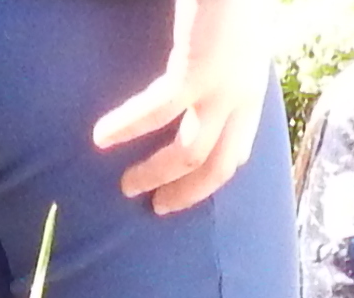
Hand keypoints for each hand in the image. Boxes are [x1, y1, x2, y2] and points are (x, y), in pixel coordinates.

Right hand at [94, 0, 285, 210]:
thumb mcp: (227, 33)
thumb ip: (209, 60)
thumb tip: (185, 83)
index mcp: (252, 84)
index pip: (237, 149)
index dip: (210, 178)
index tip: (182, 189)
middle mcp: (245, 93)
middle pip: (220, 166)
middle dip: (187, 192)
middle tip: (155, 207)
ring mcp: (225, 87)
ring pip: (191, 154)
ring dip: (156, 173)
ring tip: (127, 186)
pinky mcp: (198, 73)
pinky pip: (157, 114)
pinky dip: (128, 128)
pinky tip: (102, 138)